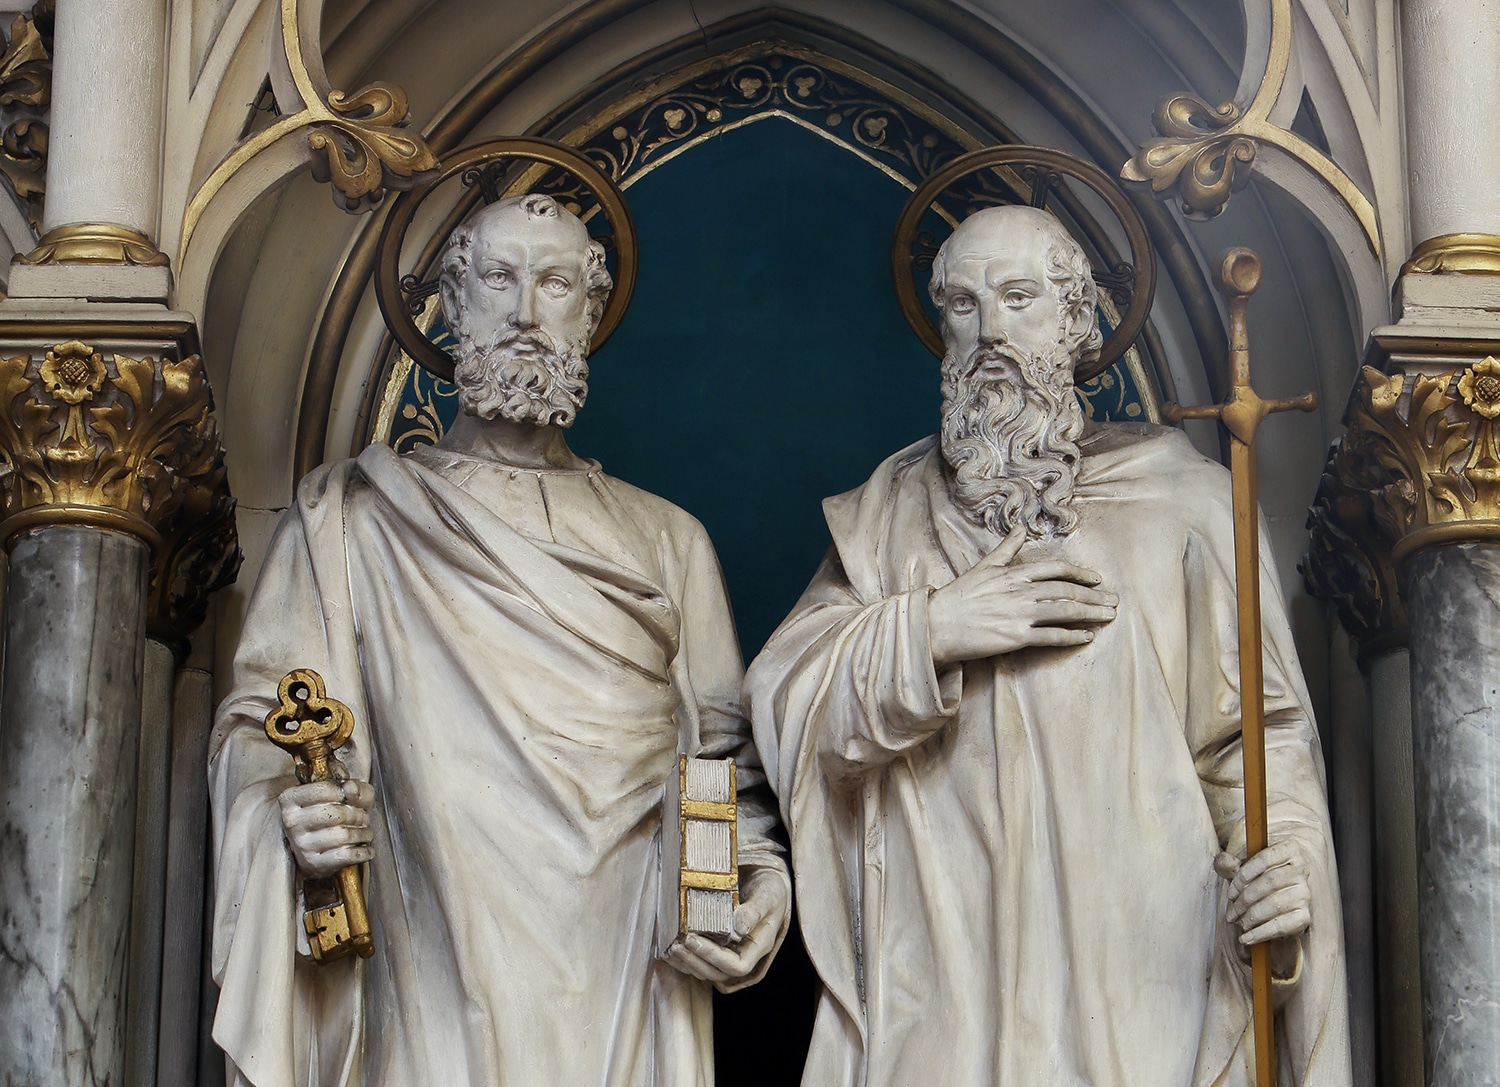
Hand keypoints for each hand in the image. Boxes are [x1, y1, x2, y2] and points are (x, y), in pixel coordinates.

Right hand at [279, 779, 374, 879]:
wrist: (312, 847)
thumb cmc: (327, 813)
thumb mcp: (340, 793)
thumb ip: (351, 785)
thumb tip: (351, 789)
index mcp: (290, 799)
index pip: (324, 790)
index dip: (343, 792)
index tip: (349, 798)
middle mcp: (292, 822)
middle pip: (336, 813)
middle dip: (357, 815)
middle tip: (363, 818)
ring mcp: (301, 845)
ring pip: (343, 835)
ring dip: (363, 833)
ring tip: (366, 832)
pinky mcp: (312, 864)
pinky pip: (346, 856)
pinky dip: (363, 852)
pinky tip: (366, 849)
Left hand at [665, 867, 789, 986]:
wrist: (768, 886)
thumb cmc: (770, 889)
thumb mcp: (767, 896)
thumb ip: (754, 911)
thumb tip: (737, 928)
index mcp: (759, 946)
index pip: (737, 966)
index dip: (714, 957)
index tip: (693, 940)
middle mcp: (745, 954)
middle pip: (719, 973)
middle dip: (695, 961)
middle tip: (677, 944)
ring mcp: (732, 953)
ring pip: (708, 971)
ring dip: (688, 963)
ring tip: (671, 946)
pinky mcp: (720, 948)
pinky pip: (702, 961)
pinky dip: (686, 958)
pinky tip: (672, 947)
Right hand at [927, 525, 1117, 666]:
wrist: (938, 624)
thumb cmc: (958, 596)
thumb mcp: (983, 566)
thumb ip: (1005, 549)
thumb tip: (1018, 528)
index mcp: (1014, 574)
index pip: (1055, 569)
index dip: (1080, 574)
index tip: (1097, 579)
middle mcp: (1021, 592)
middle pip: (1066, 591)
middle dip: (1094, 596)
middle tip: (1113, 601)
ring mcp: (1019, 614)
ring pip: (1064, 611)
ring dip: (1090, 613)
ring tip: (1107, 616)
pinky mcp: (1015, 637)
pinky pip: (1051, 636)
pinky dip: (1072, 636)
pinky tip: (1087, 636)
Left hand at [1216, 841, 1311, 976]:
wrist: (1282, 888)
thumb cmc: (1259, 872)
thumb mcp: (1244, 862)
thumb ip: (1231, 862)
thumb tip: (1222, 862)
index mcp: (1289, 849)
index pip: (1264, 858)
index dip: (1243, 875)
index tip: (1230, 892)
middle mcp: (1302, 870)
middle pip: (1269, 882)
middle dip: (1244, 899)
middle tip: (1230, 913)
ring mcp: (1305, 894)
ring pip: (1275, 904)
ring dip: (1251, 916)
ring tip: (1237, 923)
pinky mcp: (1305, 916)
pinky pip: (1283, 926)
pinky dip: (1262, 933)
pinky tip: (1246, 938)